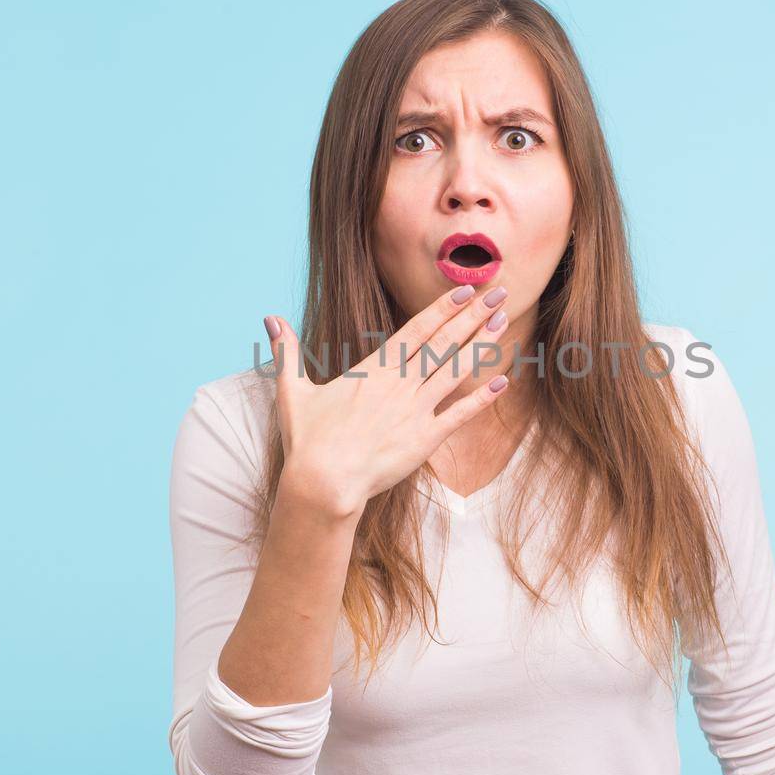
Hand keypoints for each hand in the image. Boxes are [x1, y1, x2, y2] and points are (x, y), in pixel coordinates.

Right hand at [263, 284, 511, 515]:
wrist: (323, 483)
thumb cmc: (307, 440)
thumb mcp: (293, 390)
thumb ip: (288, 352)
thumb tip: (271, 318)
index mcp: (373, 369)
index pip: (416, 330)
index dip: (444, 308)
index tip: (466, 290)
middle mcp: (399, 384)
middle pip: (443, 342)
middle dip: (473, 316)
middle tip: (500, 293)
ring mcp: (415, 411)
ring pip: (456, 370)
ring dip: (481, 345)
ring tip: (503, 323)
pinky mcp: (425, 440)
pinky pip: (459, 415)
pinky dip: (482, 399)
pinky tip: (502, 383)